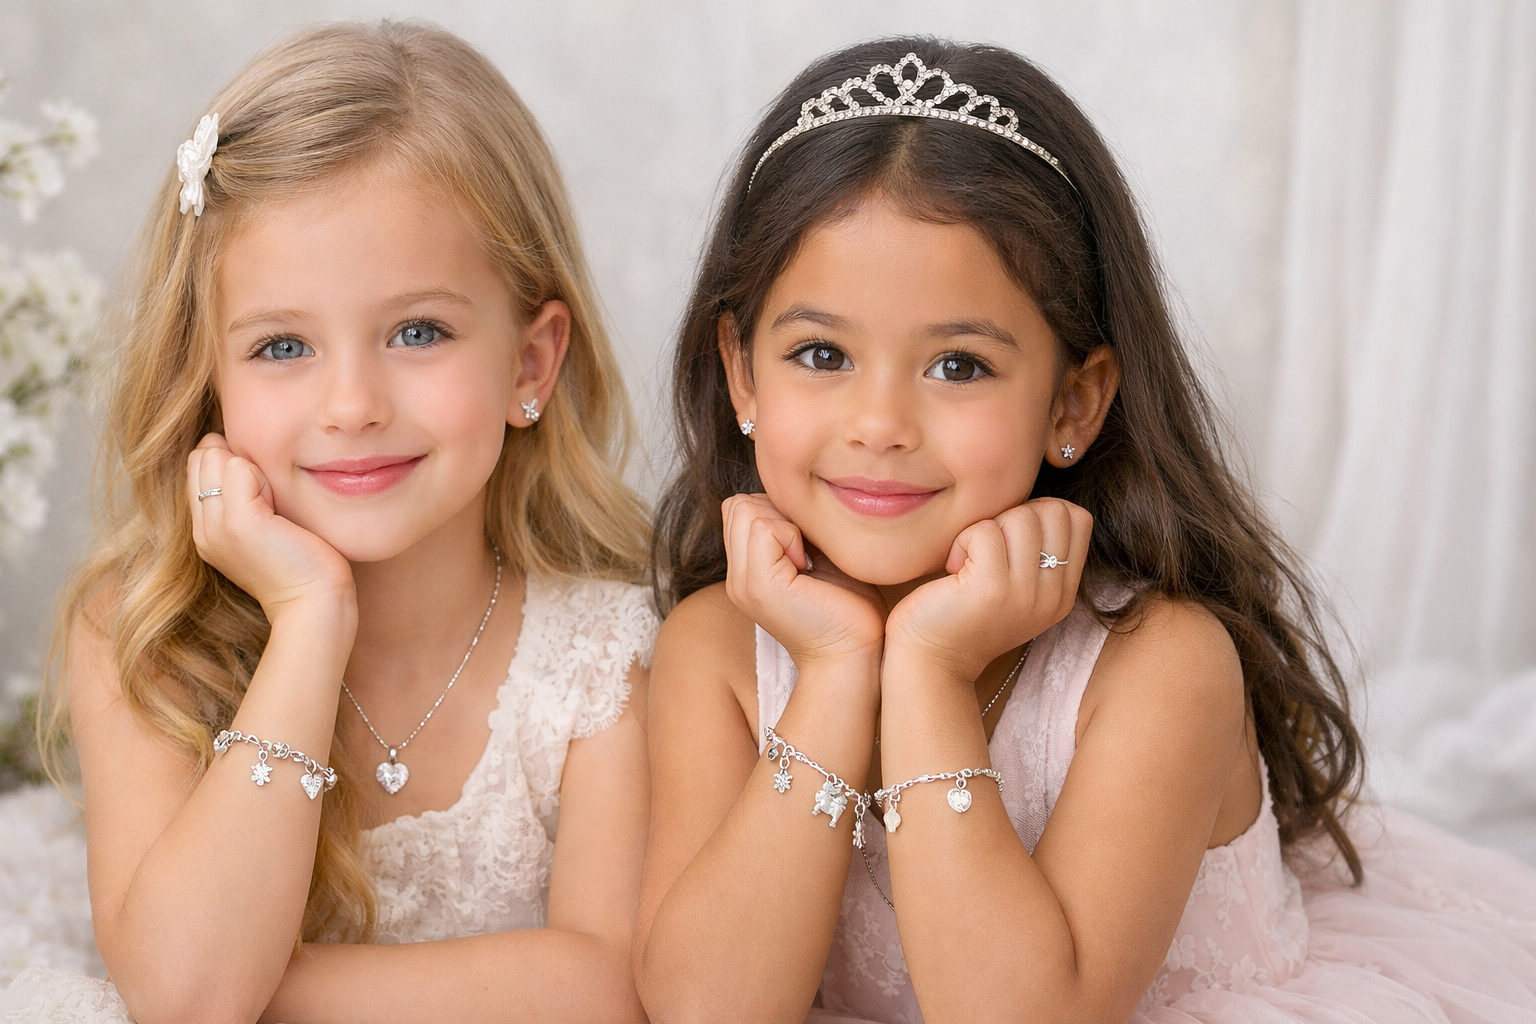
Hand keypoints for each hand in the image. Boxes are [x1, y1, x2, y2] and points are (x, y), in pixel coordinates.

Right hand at [187, 434, 354, 620]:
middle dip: (238, 463)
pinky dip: (265, 477)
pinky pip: (239, 468)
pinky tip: (280, 509)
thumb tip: (239, 456)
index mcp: (205, 531)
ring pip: (218, 459)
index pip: (198, 466)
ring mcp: (216, 527)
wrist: (314, 602)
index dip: (231, 464)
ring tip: (276, 508)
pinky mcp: (239, 523)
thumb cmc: (303, 563)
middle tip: (272, 500)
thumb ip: (245, 496)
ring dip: (254, 470)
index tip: (264, 495)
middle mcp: (202, 530)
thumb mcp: (264, 527)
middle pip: (202, 459)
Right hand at [721, 493, 886, 671]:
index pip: (741, 508)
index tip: (808, 546)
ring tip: (808, 559)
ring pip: (746, 509)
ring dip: (785, 523)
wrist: (855, 655)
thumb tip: (796, 495)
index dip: (777, 513)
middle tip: (808, 551)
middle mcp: (738, 577)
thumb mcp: (819, 557)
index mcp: (749, 572)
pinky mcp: (759, 584)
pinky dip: (791, 535)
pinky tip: (809, 564)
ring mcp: (743, 582)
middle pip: (738, 504)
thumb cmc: (849, 609)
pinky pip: (763, 527)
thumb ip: (798, 530)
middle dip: (778, 513)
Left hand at [885, 498, 1091, 680]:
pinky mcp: (992, 588)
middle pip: (1053, 511)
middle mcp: (1052, 595)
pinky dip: (962, 541)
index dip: (1039, 511)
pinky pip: (984, 531)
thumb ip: (1035, 552)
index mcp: (1062, 593)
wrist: (931, 661)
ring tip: (969, 560)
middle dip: (1013, 516)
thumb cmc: (962, 615)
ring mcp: (1025, 593)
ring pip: (1020, 516)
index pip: (1078, 518)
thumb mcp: (1015, 588)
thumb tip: (1038, 503)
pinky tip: (953, 569)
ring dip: (985, 529)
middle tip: (987, 549)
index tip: (1008, 538)